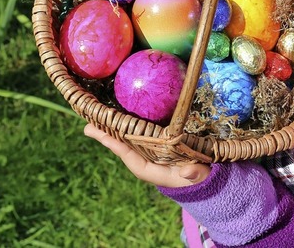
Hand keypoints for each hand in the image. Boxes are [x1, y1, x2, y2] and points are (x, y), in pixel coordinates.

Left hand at [83, 124, 211, 187]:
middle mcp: (148, 161)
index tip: (100, 136)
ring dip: (114, 129)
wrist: (206, 178)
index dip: (115, 146)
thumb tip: (188, 171)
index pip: (131, 157)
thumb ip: (196, 174)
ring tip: (96, 118)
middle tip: (87, 125)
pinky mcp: (157, 145)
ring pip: (129, 140)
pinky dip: (129, 126)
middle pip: (124, 147)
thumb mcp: (201, 176)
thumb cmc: (202, 177)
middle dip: (107, 136)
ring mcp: (151, 153)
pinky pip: (140, 135)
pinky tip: (120, 115)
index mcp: (153, 171)